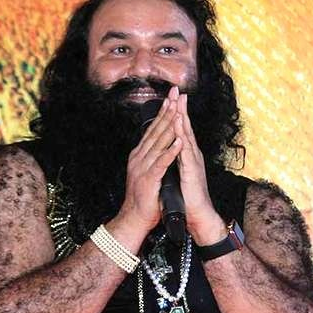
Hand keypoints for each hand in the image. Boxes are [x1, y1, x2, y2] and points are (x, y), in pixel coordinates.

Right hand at [117, 89, 183, 233]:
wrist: (134, 218)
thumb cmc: (145, 198)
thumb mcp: (148, 173)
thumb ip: (153, 158)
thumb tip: (159, 146)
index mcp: (140, 155)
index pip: (153, 129)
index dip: (163, 113)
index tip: (171, 98)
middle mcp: (140, 157)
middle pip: (156, 130)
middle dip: (167, 111)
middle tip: (174, 94)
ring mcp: (143, 167)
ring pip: (159, 142)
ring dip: (170, 125)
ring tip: (178, 110)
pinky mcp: (149, 179)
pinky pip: (162, 162)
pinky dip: (171, 151)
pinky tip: (178, 141)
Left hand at [168, 89, 225, 245]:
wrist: (198, 215)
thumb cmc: (189, 198)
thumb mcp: (180, 175)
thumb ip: (177, 162)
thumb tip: (172, 153)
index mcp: (187, 156)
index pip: (181, 131)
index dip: (178, 114)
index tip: (173, 98)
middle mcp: (192, 156)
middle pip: (186, 128)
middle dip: (181, 109)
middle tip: (178, 91)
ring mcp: (193, 162)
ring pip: (187, 136)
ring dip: (183, 119)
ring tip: (178, 103)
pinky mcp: (192, 172)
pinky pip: (186, 152)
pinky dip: (183, 139)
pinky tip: (180, 129)